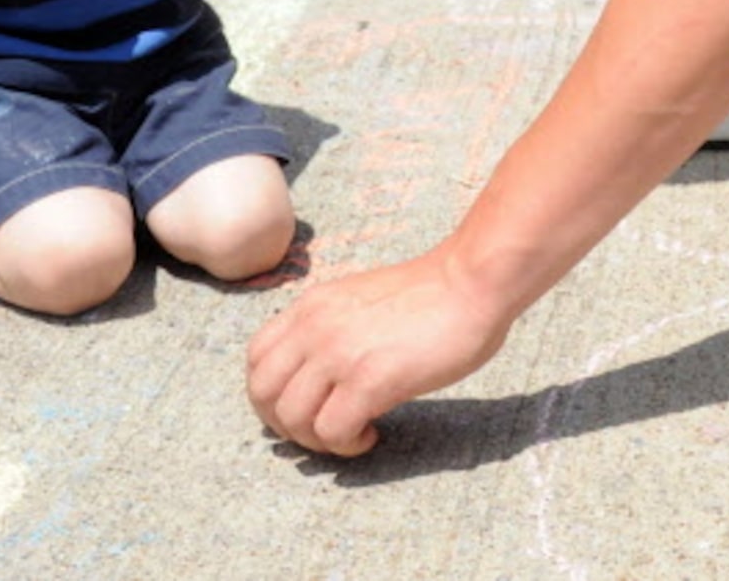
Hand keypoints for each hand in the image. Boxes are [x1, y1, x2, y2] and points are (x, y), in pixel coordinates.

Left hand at [246, 251, 514, 456]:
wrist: (472, 282)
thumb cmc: (430, 295)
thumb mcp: (358, 299)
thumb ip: (330, 327)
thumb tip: (317, 373)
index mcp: (311, 306)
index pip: (256, 359)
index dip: (272, 394)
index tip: (305, 406)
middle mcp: (315, 327)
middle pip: (263, 394)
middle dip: (286, 425)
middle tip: (323, 429)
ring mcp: (340, 353)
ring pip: (292, 419)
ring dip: (317, 440)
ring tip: (351, 434)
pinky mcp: (371, 379)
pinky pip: (332, 432)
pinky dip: (347, 445)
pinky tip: (372, 433)